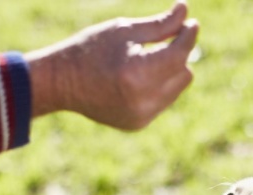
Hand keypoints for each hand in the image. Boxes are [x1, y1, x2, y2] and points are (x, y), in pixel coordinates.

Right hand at [25, 1, 198, 129]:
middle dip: (178, 54)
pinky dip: (158, 87)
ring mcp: (141, 116)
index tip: (191, 23)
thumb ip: (159, 25)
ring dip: (170, 72)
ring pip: (176, 89)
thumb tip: (186, 12)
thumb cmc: (90, 49)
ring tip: (146, 59)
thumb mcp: (124, 30)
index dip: (188, 37)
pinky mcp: (138, 124)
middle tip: (166, 39)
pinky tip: (137, 78)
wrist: (61, 83)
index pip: (178, 55)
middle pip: (183, 73)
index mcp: (137, 73)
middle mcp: (142, 100)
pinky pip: (163, 102)